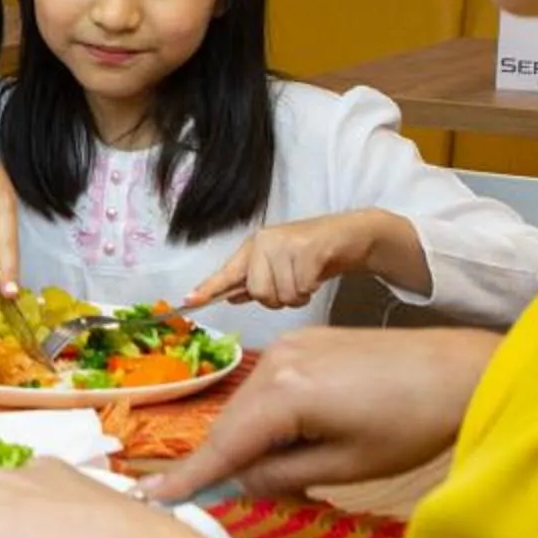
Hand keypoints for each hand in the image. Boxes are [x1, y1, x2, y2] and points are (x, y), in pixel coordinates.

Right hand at [139, 325, 499, 503]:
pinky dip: (265, 419)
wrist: (461, 371)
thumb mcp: (344, 467)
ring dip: (246, 440)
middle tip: (205, 500)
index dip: (188, 476)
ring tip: (263, 477)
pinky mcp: (305, 342)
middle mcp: (276, 361)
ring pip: (247, 405)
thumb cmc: (412, 425)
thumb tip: (238, 482)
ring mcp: (290, 346)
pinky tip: (284, 441)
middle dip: (219, 461)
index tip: (150, 498)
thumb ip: (281, 475)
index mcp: (284, 392)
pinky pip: (268, 389)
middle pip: (229, 423)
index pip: (223, 444)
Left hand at [186, 210, 392, 309]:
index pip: (227, 272)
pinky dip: (311, 289)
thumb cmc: (312, 254)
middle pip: (259, 292)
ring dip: (298, 295)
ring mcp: (284, 244)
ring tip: (306, 278)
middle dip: (278, 298)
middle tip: (293, 284)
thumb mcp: (280, 266)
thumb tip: (231, 296)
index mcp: (253, 248)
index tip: (189, 301)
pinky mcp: (306, 249)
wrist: (349, 236)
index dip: (208, 288)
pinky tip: (316, 274)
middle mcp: (264, 243)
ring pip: (281, 294)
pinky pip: (301, 288)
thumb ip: (256, 281)